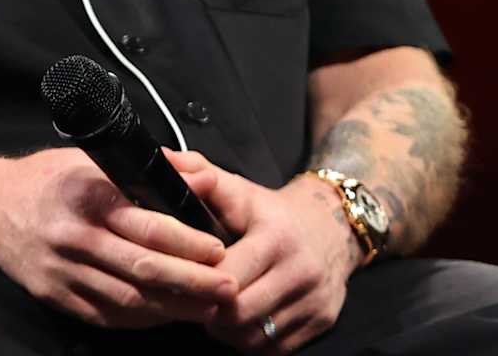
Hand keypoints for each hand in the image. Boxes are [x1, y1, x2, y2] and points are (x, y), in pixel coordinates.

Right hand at [0, 147, 238, 327]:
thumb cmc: (46, 178)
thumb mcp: (94, 160)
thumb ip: (150, 168)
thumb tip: (199, 176)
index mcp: (90, 199)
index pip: (148, 227)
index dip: (188, 243)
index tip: (219, 250)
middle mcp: (77, 238)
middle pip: (144, 270)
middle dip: (193, 284)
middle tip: (229, 288)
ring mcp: (64, 272)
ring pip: (128, 300)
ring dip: (173, 308)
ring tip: (208, 308)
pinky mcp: (55, 296)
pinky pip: (106, 315)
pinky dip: (140, 318)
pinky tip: (165, 314)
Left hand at [166, 149, 360, 352]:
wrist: (335, 226)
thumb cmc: (274, 212)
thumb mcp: (240, 190)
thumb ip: (199, 174)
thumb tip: (162, 160)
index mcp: (276, 237)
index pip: (226, 276)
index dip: (197, 279)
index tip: (181, 275)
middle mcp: (301, 270)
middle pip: (238, 313)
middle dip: (209, 309)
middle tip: (195, 297)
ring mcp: (315, 300)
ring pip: (254, 337)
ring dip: (228, 329)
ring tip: (216, 308)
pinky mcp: (323, 321)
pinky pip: (274, 349)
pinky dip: (252, 339)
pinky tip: (243, 319)